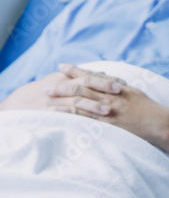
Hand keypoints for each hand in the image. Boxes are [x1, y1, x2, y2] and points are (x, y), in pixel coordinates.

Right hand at [1, 64, 124, 114]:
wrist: (15, 106)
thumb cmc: (40, 94)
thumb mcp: (59, 82)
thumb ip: (79, 79)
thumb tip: (101, 74)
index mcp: (65, 77)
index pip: (89, 75)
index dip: (106, 79)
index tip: (123, 83)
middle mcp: (60, 85)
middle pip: (86, 83)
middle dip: (104, 85)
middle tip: (121, 89)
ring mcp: (54, 100)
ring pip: (77, 99)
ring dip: (93, 104)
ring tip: (109, 109)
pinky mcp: (49, 113)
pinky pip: (65, 115)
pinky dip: (79, 117)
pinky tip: (91, 123)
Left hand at [49, 64, 168, 144]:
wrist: (159, 122)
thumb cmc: (149, 108)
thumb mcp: (134, 92)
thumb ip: (120, 88)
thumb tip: (112, 82)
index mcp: (114, 87)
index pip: (91, 76)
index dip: (75, 70)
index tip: (62, 67)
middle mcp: (108, 97)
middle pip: (80, 88)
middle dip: (62, 86)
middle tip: (46, 86)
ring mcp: (107, 111)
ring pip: (79, 104)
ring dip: (61, 102)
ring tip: (47, 101)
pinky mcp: (108, 125)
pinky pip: (86, 120)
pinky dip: (71, 118)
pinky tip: (60, 118)